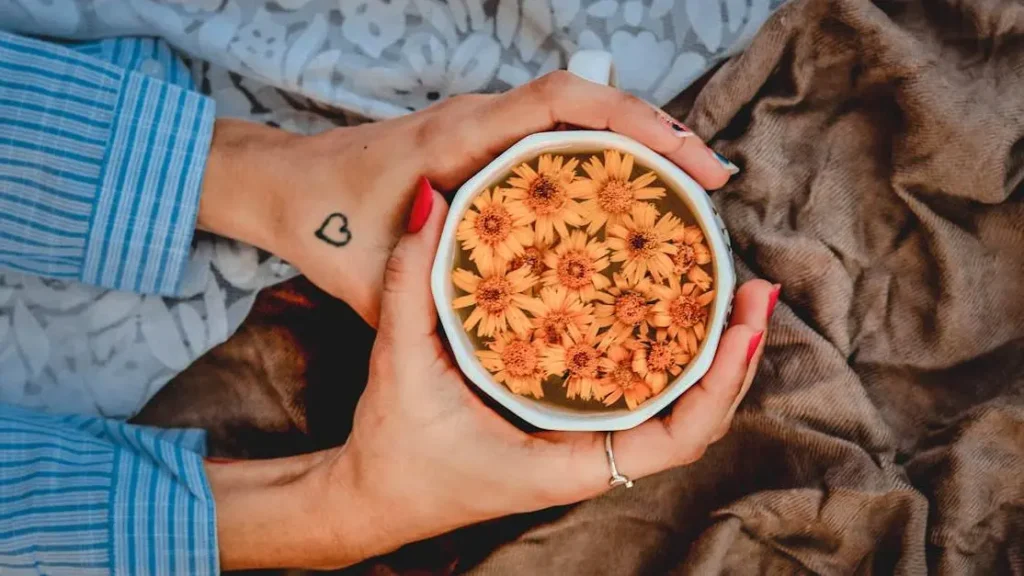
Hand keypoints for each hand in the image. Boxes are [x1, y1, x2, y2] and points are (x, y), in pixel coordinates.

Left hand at [197, 71, 738, 326]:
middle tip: (712, 186)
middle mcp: (479, 119)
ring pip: (579, 118)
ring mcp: (484, 130)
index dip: (634, 119)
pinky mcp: (484, 147)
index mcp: (458, 136)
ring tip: (690, 196)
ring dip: (638, 144)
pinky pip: (558, 139)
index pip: (561, 101)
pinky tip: (630, 202)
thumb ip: (424, 290)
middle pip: (589, 101)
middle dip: (659, 133)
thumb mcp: (373, 277)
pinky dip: (604, 158)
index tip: (688, 158)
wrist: (284, 186)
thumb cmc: (320, 224)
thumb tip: (502, 316)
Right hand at [207, 184, 774, 570]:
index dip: (719, 386)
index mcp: (565, 463)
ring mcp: (585, 444)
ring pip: (672, 406)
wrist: (375, 495)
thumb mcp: (398, 361)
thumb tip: (432, 201)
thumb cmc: (393, 448)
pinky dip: (670, 356)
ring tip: (733, 291)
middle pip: (691, 417)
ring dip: (711, 355)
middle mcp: (588, 458)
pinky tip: (674, 310)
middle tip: (755, 288)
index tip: (745, 328)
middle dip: (734, 358)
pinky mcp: (572, 426)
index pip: (673, 439)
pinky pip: (639, 393)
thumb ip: (412, 281)